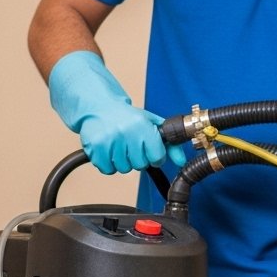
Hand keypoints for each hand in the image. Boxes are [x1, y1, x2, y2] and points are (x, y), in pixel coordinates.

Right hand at [47, 50, 186, 174]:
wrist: (99, 106)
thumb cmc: (128, 117)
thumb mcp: (152, 124)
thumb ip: (170, 143)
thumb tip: (181, 161)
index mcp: (142, 125)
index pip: (157, 157)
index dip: (156, 156)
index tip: (151, 150)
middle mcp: (126, 132)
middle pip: (140, 165)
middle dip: (139, 158)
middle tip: (132, 145)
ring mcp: (109, 140)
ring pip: (124, 169)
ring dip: (123, 161)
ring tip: (120, 145)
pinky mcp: (95, 148)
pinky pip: (107, 169)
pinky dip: (109, 163)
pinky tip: (109, 150)